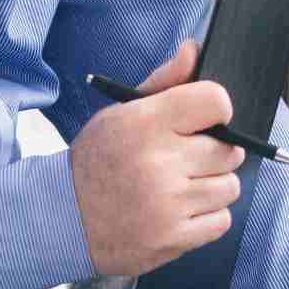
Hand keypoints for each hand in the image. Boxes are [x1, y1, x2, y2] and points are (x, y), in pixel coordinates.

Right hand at [70, 39, 247, 276]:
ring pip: (230, 187)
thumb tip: (195, 50)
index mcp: (145, 124)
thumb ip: (165, 81)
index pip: (216, 102)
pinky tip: (178, 211)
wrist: (59, 218)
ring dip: (211, 187)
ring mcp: (167, 205)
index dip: (216, 111)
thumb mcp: (123, 113)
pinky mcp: (171, 239)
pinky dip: (206, 217)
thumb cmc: (99, 160)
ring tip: (179, 187)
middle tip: (184, 160)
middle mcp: (158, 163)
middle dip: (212, 154)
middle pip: (230, 150)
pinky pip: (222, 220)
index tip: (205, 121)